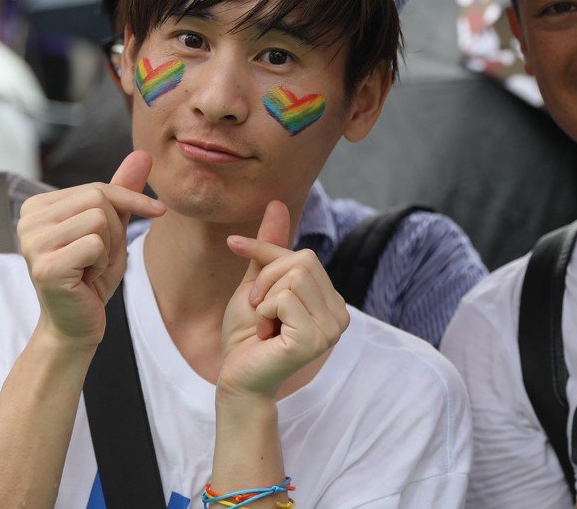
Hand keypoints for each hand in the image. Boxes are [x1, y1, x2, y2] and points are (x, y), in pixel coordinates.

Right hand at [17, 151, 164, 346]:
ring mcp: (32, 243)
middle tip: (100, 258)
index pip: (96, 188)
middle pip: (99, 199)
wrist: (75, 326)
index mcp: (37, 206)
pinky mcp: (44, 266)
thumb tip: (142, 154)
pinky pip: (95, 245)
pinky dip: (102, 264)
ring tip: (90, 267)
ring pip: (99, 219)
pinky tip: (85, 279)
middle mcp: (28, 220)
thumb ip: (121, 193)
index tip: (158, 211)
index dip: (132, 199)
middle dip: (116, 230)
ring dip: (108, 248)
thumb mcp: (110, 230)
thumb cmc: (90, 277)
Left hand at [217, 201, 349, 398]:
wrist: (237, 374)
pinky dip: (265, 312)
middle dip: (266, 281)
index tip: (236, 247)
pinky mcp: (316, 340)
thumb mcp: (257, 281)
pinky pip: (284, 300)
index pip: (304, 255)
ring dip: (265, 299)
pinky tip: (268, 336)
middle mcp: (340, 313)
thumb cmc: (247, 333)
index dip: (266, 256)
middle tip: (259, 310)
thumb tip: (277, 202)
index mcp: (331, 299)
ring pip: (294, 279)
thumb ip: (271, 247)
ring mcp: (332, 329)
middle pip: (301, 262)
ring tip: (266, 324)